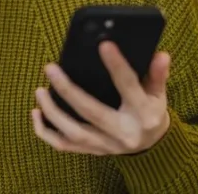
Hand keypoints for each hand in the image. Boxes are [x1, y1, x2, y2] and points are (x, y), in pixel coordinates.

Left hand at [32, 42, 170, 154]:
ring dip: (53, 112)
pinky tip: (36, 113)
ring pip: (73, 132)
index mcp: (143, 114)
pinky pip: (64, 146)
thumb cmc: (151, 111)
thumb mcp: (159, 93)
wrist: (152, 145)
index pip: (128, 86)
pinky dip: (46, 132)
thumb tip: (161, 55)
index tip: (104, 45)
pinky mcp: (93, 151)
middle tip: (50, 68)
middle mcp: (123, 132)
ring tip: (39, 91)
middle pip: (91, 112)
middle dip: (68, 90)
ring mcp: (106, 145)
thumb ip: (158, 74)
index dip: (117, 66)